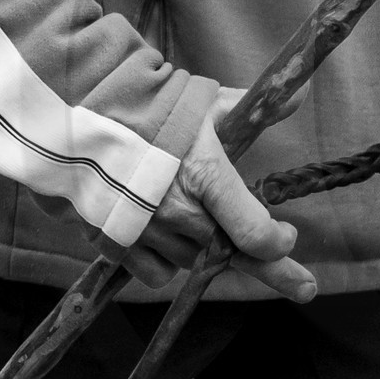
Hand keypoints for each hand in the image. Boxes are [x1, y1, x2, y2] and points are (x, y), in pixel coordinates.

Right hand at [124, 88, 316, 300]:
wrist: (77, 115)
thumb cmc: (151, 106)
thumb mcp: (207, 103)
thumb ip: (257, 108)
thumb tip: (300, 93)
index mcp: (206, 175)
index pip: (254, 233)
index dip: (278, 246)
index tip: (287, 239)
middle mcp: (178, 211)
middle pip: (226, 253)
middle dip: (254, 256)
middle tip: (302, 286)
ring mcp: (145, 231)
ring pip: (192, 261)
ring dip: (202, 247)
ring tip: (190, 215)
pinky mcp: (116, 245)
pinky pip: (157, 273)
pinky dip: (166, 261)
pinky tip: (163, 233)